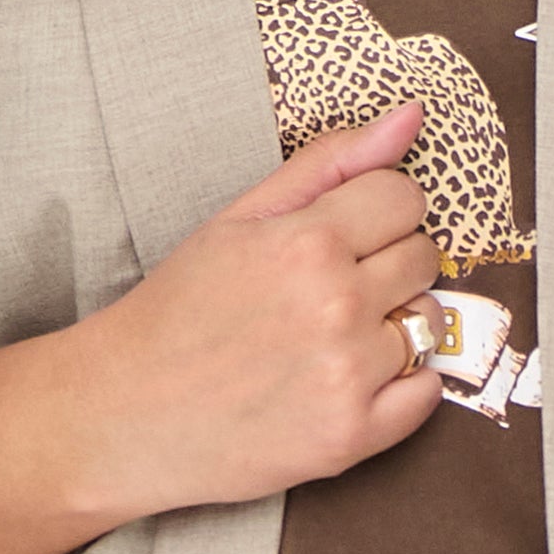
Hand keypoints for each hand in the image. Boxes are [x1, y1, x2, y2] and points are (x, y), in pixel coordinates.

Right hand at [67, 103, 447, 521]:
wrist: (122, 415)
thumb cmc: (176, 312)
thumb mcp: (238, 220)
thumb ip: (328, 164)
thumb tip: (411, 117)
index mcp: (306, 242)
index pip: (405, 198)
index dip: (377, 213)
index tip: (344, 236)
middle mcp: (336, 306)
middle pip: (423, 257)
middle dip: (386, 266)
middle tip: (326, 291)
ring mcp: (347, 375)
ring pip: (431, 323)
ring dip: (394, 325)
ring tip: (331, 338)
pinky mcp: (352, 436)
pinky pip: (429, 392)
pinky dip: (403, 385)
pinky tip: (347, 380)